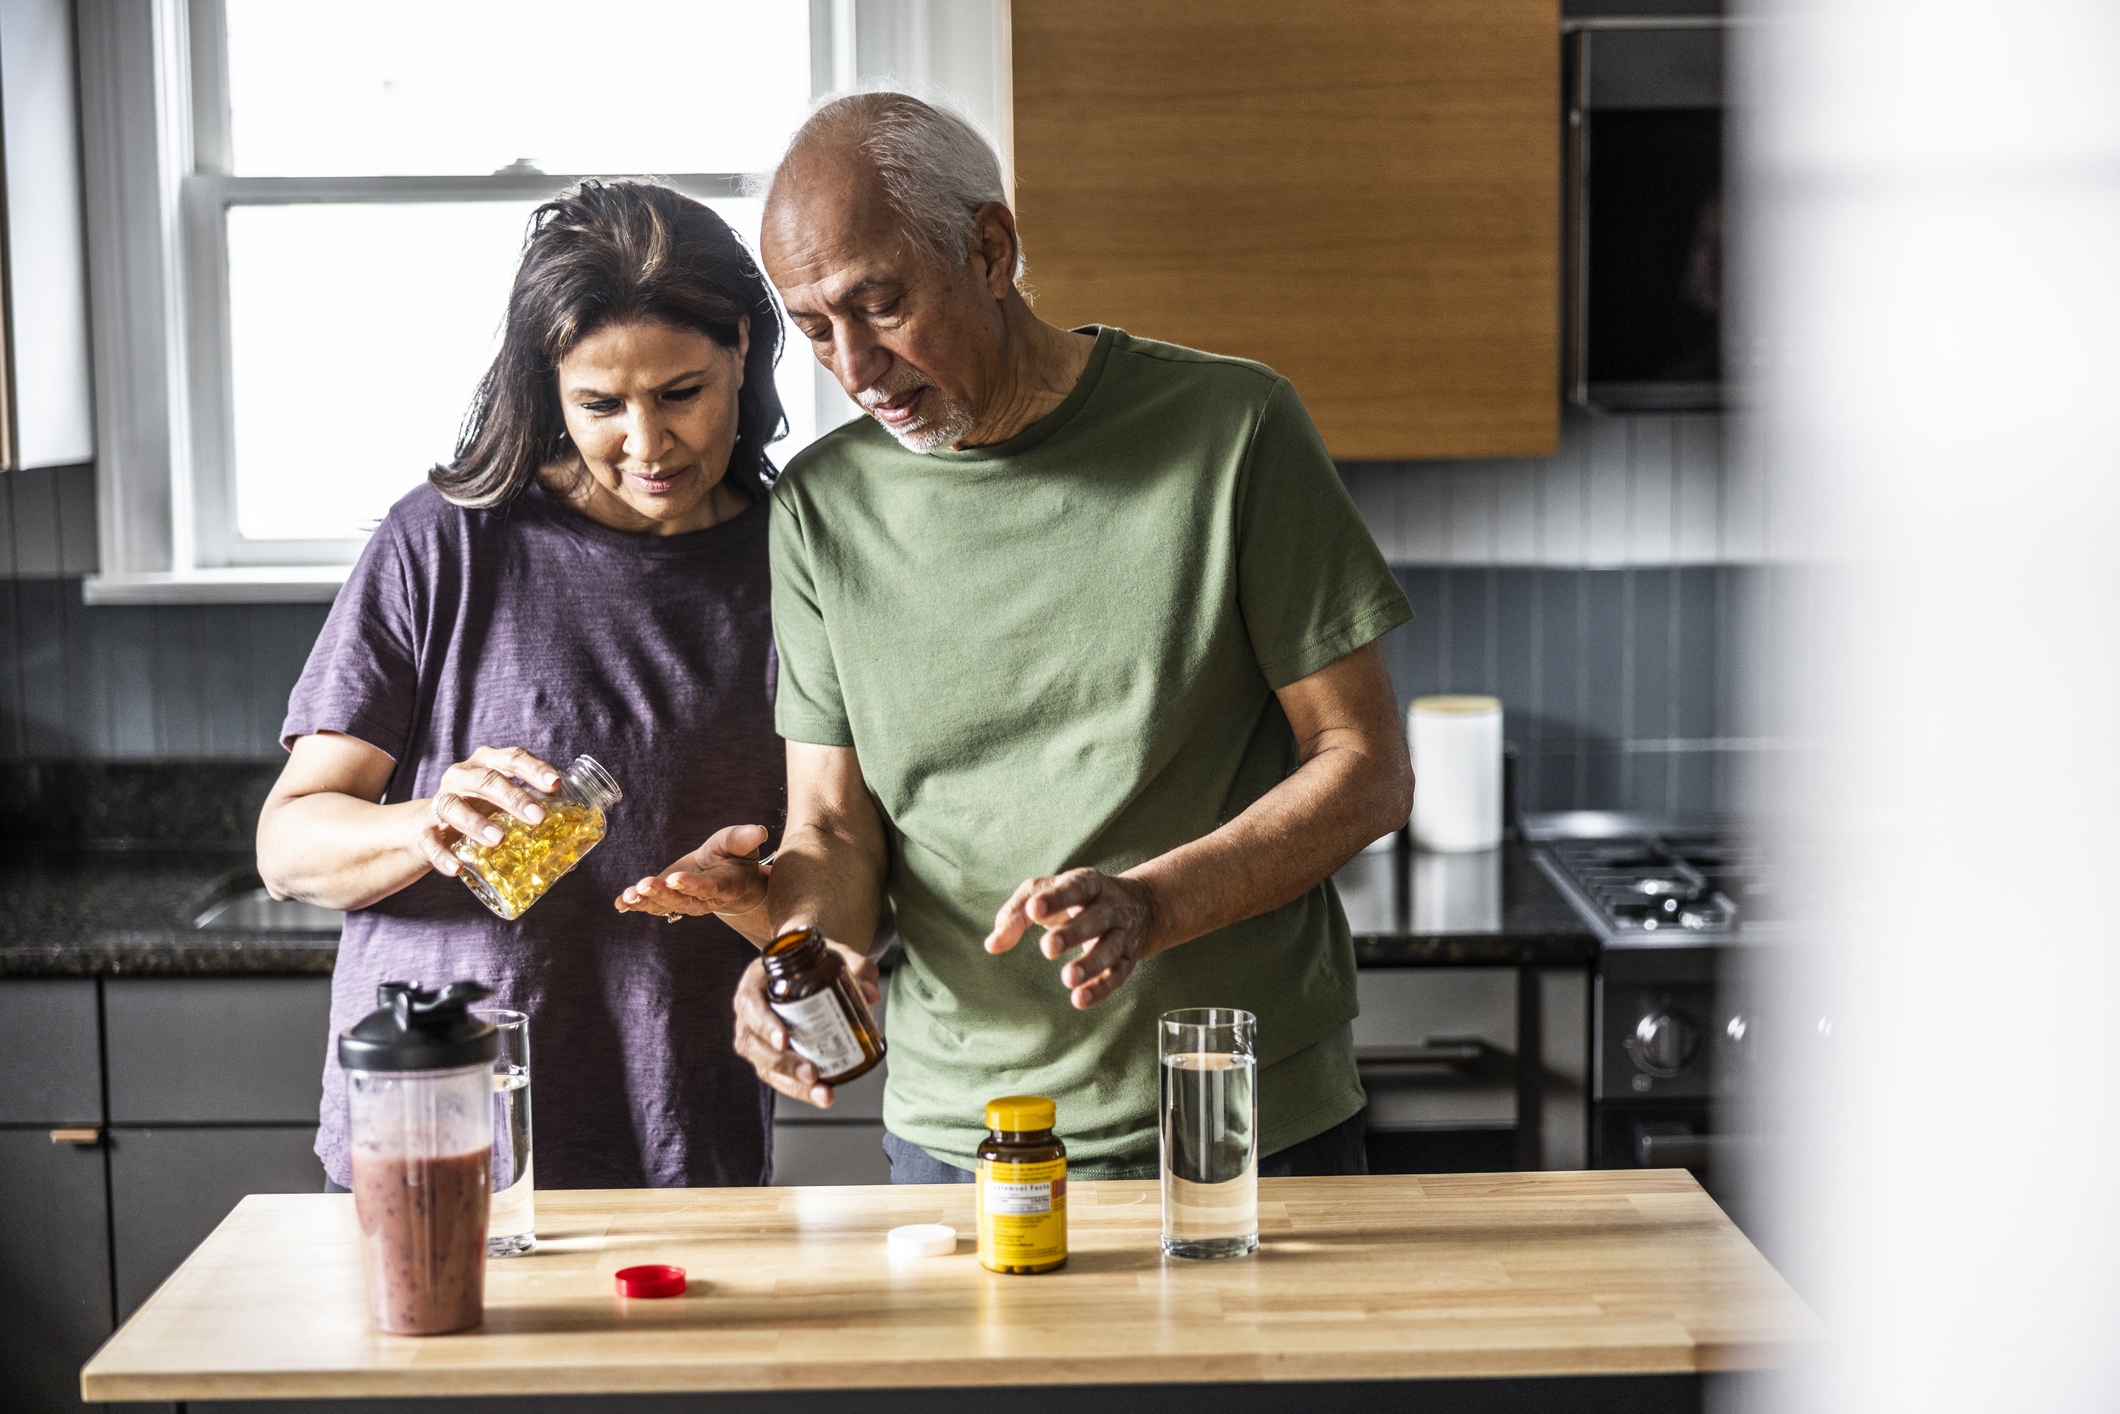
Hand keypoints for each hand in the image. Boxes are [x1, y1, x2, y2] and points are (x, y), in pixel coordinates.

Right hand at [416, 746, 561, 877]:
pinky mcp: (424, 829)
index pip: (512, 758)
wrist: (428, 825)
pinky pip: (429, 840)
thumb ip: (535, 826)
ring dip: (476, 822)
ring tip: (498, 839)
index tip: (555, 784)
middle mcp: (462, 777)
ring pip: (454, 806)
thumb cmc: (479, 811)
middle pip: (486, 780)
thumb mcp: (505, 808)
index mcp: (487, 764)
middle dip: (514, 797)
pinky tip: (456, 868)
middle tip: (538, 817)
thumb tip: (573, 862)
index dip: (534, 769)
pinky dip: (442, 855)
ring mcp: (440, 802)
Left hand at [615, 824, 771, 918]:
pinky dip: (634, 906)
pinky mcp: (668, 899)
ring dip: (645, 902)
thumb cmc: (733, 856)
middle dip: (662, 894)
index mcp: (725, 885)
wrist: (724, 873)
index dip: (691, 885)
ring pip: (664, 906)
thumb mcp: (740, 843)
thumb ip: (744, 838)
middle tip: (645, 884)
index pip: (708, 887)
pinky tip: (620, 903)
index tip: (674, 878)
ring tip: (628, 896)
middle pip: (682, 901)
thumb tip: (759, 831)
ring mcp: (684, 902)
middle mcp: (703, 899)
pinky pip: (651, 906)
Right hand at [732, 936, 881, 1107]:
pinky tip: (822, 1094)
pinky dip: (799, 1089)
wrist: (805, 966)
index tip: (783, 1040)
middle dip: (783, 1064)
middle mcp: (749, 1012)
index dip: (763, 1024)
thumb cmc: (812, 960)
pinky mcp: (769, 1055)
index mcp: (756, 981)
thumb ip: (854, 966)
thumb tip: (870, 994)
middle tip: (811, 1073)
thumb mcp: (831, 952)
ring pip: (764, 1067)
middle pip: (753, 1044)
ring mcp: (756, 1037)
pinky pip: (778, 1077)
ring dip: (792, 1084)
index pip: (750, 1004)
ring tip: (822, 1092)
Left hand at [985, 868, 1158, 1008]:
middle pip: (1096, 918)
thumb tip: (991, 945)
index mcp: (1088, 883)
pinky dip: (1100, 988)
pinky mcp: (1128, 959)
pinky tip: (1079, 999)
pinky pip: (1117, 975)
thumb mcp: (1046, 893)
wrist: (1143, 905)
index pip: (1074, 887)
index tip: (1033, 910)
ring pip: (1110, 949)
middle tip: (1048, 947)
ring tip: (1067, 978)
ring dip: (1090, 965)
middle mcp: (1110, 907)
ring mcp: (1122, 934)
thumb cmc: (1076, 898)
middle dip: (1074, 933)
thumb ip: (1016, 914)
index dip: (1054, 898)